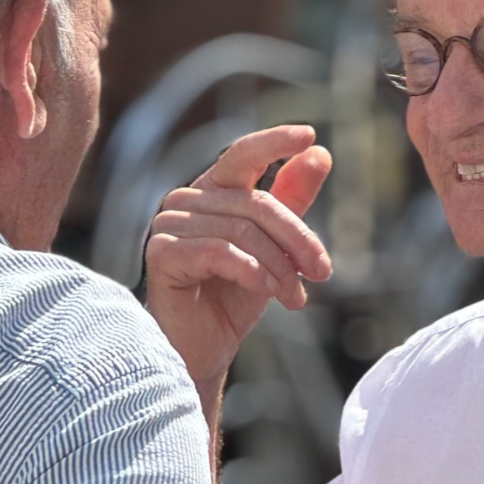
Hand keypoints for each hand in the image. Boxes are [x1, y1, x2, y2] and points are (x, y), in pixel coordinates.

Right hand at [144, 125, 332, 387]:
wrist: (204, 349)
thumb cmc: (236, 296)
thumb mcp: (276, 247)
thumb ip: (293, 200)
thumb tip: (320, 153)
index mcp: (214, 189)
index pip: (244, 154)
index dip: (275, 142)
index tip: (309, 134)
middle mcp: (186, 199)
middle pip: (256, 204)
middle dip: (297, 239)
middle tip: (322, 272)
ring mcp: (168, 223)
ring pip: (243, 230)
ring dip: (278, 267)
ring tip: (295, 297)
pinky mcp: (161, 252)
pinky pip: (219, 251)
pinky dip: (252, 272)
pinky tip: (267, 292)